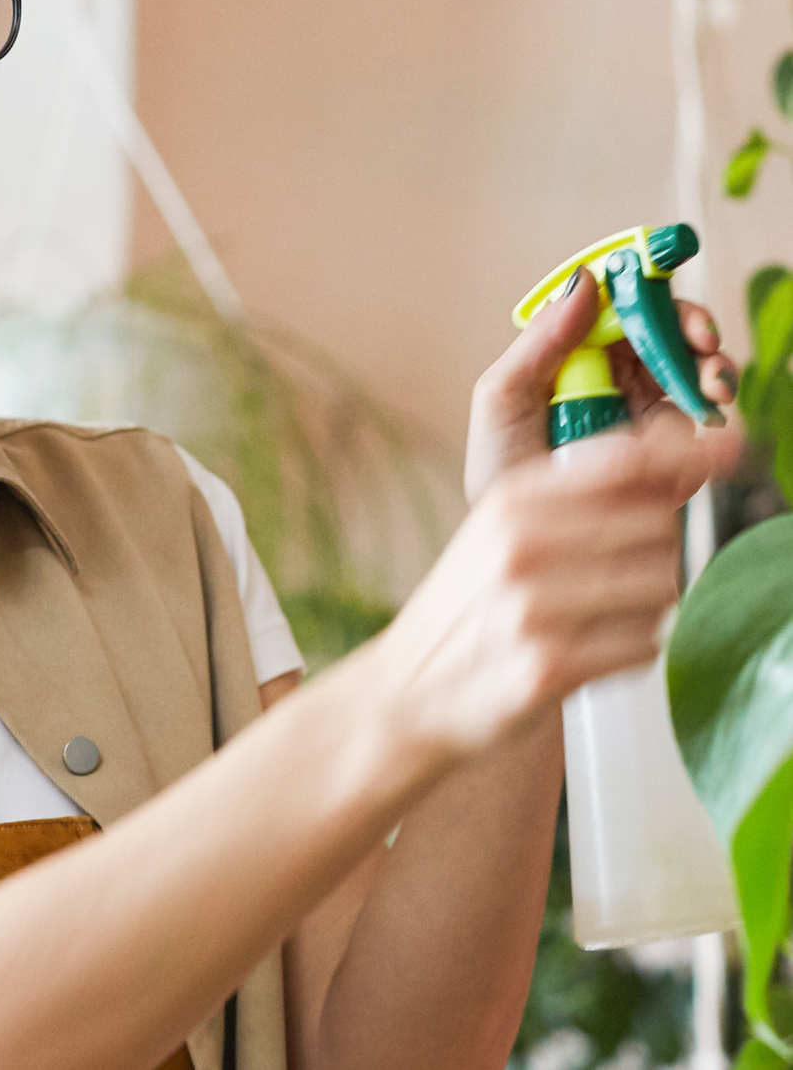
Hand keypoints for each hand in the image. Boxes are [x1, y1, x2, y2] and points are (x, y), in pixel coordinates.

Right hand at [380, 411, 733, 759]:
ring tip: (595, 617)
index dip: (686, 454)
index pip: (623, 461)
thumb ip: (584, 495)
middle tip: (615, 573)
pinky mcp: (548, 667)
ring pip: (661, 587)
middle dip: (655, 549)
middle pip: (658, 526)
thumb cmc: (468, 607)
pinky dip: (630, 650)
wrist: (409, 690)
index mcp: (510, 499)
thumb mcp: (503, 530)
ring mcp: (534, 608)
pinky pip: (644, 646)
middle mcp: (521, 545)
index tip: (729, 447)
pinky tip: (588, 650)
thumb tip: (686, 458)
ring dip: (646, 605)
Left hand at [463, 267, 738, 502]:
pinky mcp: (664, 455)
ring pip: (691, 376)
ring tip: (713, 387)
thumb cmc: (496, 466)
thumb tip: (582, 281)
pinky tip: (708, 425)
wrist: (517, 538)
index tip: (667, 295)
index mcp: (572, 354)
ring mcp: (640, 415)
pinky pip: (698, 430)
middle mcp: (610, 379)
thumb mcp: (502, 398)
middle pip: (664, 336)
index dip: (648, 296)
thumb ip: (540, 342)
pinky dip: (711, 422)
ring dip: (711, 372)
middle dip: (692, 332)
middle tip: (704, 343)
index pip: (618, 309)